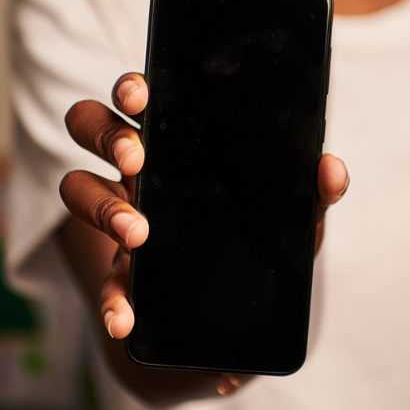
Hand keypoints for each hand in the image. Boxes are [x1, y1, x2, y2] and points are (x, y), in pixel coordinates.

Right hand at [59, 72, 349, 341]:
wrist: (248, 305)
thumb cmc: (264, 231)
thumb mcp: (294, 212)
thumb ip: (313, 190)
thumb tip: (332, 171)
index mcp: (174, 139)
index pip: (137, 96)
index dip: (130, 89)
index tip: (140, 98)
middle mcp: (137, 168)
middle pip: (90, 124)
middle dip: (107, 135)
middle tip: (138, 161)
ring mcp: (122, 214)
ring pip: (77, 187)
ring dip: (100, 206)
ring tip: (137, 234)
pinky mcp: (124, 271)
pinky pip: (105, 281)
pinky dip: (110, 302)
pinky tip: (123, 320)